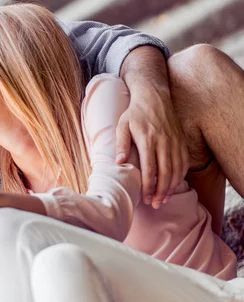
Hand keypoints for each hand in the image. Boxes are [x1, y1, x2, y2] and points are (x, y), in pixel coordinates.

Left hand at [115, 86, 188, 208]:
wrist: (154, 97)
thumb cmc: (134, 113)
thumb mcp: (122, 126)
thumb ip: (121, 144)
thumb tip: (119, 162)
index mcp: (148, 140)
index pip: (150, 168)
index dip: (148, 185)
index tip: (145, 198)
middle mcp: (164, 142)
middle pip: (165, 172)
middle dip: (160, 191)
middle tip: (154, 204)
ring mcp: (175, 142)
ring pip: (176, 169)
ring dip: (171, 187)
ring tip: (163, 199)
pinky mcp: (181, 141)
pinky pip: (184, 162)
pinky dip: (180, 176)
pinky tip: (173, 185)